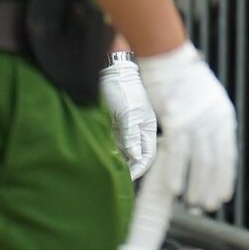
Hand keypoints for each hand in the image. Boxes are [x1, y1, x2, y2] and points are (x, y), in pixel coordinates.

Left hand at [100, 57, 158, 179]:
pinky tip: (101, 158)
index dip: (139, 168)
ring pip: (122, 153)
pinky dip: (108, 153)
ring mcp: (124, 129)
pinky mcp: (112, 127)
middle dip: (128, 168)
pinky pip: (112, 145)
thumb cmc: (123, 89)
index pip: (147, 155)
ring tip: (107, 170)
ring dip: (117, 162)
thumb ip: (132, 136)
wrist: (108, 71)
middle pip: (135, 156)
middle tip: (116, 179)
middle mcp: (137, 131)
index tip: (127, 178)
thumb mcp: (128, 113)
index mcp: (147, 127)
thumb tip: (136, 157)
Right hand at [136, 42, 237, 210]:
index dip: (225, 177)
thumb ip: (209, 122)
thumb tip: (206, 147)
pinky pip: (178, 153)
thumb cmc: (181, 78)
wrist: (167, 55)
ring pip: (199, 161)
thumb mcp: (205, 99)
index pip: (229, 153)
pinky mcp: (177, 119)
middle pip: (216, 161)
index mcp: (224, 115)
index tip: (223, 195)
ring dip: (195, 186)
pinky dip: (176, 173)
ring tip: (192, 205)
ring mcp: (197, 120)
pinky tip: (174, 189)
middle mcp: (215, 119)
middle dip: (211, 188)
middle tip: (206, 207)